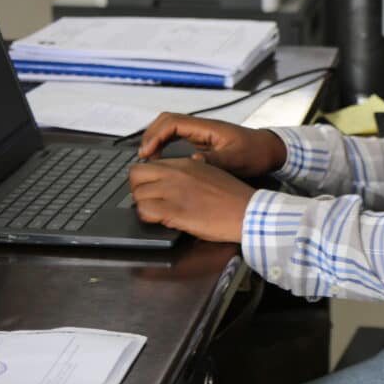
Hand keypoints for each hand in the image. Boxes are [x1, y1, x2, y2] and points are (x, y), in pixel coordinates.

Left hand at [129, 158, 256, 241]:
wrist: (247, 211)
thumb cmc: (234, 197)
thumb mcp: (212, 173)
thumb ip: (192, 172)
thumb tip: (177, 180)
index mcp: (187, 163)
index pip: (150, 164)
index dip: (147, 179)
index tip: (152, 188)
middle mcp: (177, 174)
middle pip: (136, 175)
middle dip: (138, 189)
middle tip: (148, 200)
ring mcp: (174, 191)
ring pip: (138, 194)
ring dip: (144, 205)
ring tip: (158, 213)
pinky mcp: (174, 210)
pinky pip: (144, 211)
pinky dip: (147, 217)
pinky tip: (160, 220)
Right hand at [137, 113, 286, 178]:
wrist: (269, 151)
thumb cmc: (256, 153)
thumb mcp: (237, 160)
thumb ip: (216, 160)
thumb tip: (194, 160)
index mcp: (208, 127)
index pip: (173, 122)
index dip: (156, 135)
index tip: (147, 152)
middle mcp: (202, 127)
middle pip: (167, 121)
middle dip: (151, 135)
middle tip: (142, 155)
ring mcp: (201, 133)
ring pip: (170, 128)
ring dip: (156, 139)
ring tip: (147, 158)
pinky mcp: (202, 141)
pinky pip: (176, 137)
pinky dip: (164, 144)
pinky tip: (161, 159)